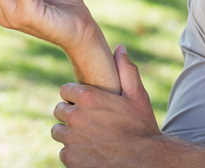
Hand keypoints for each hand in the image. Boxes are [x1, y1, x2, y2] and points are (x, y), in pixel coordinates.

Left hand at [52, 45, 161, 167]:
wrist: (145, 162)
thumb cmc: (142, 128)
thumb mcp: (137, 96)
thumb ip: (126, 69)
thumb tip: (119, 48)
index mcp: (88, 98)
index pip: (65, 91)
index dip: (75, 97)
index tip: (86, 104)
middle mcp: (76, 117)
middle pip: (59, 111)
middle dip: (71, 114)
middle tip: (88, 121)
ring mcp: (71, 139)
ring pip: (58, 132)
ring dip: (69, 133)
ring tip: (88, 137)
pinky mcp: (71, 159)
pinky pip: (63, 152)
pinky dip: (73, 153)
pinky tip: (90, 152)